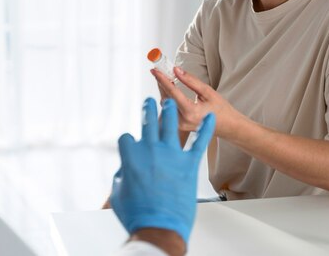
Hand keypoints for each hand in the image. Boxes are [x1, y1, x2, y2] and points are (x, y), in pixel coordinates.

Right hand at [110, 98, 215, 243]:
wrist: (159, 227)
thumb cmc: (137, 213)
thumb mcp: (118, 193)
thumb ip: (121, 176)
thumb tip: (125, 171)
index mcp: (131, 156)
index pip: (127, 138)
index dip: (128, 142)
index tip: (130, 144)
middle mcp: (151, 150)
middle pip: (149, 122)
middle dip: (149, 110)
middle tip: (150, 102)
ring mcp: (171, 155)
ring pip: (171, 125)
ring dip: (171, 111)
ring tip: (171, 103)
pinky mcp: (189, 164)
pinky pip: (199, 142)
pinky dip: (206, 129)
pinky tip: (210, 119)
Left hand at [152, 66, 240, 136]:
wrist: (228, 127)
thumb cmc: (221, 109)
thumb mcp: (208, 91)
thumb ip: (191, 80)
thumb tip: (176, 70)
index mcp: (191, 112)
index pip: (172, 92)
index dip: (162, 79)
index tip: (155, 70)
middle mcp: (183, 121)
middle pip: (166, 98)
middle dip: (161, 83)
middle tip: (158, 70)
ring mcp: (180, 125)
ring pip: (166, 104)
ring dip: (164, 90)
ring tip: (164, 77)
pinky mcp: (179, 126)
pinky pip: (169, 109)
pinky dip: (168, 98)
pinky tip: (169, 89)